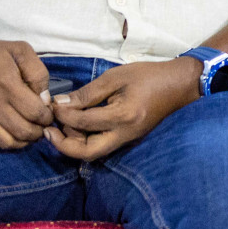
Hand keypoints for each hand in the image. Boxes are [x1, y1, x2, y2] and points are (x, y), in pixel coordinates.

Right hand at [0, 34, 53, 149]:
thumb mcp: (21, 51)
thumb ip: (38, 73)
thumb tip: (44, 98)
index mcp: (8, 86)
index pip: (35, 112)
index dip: (47, 116)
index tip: (49, 112)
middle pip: (24, 131)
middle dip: (39, 131)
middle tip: (42, 124)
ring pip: (8, 142)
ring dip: (24, 140)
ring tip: (30, 130)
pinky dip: (8, 141)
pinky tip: (14, 131)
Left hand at [47, 59, 200, 160]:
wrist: (179, 84)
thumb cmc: (148, 75)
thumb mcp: (116, 76)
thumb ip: (88, 92)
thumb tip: (61, 103)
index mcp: (123, 116)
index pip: (83, 122)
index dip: (63, 114)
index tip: (52, 104)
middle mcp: (125, 134)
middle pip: (87, 153)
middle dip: (63, 145)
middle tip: (48, 131)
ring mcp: (128, 139)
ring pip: (94, 153)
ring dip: (73, 144)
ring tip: (60, 127)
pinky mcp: (129, 138)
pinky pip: (102, 146)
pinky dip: (85, 141)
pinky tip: (77, 128)